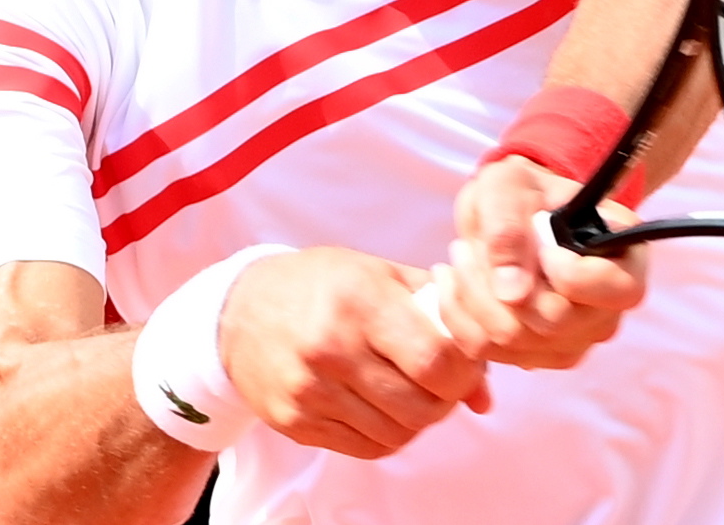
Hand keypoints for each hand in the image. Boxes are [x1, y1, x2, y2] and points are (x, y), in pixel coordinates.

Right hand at [220, 247, 490, 459]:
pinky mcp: (296, 423)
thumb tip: (485, 392)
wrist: (238, 310)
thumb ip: (442, 319)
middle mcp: (331, 349)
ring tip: (412, 390)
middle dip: (446, 399)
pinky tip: (383, 405)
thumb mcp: (381, 275)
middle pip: (421, 406)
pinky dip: (388, 433)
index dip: (465, 370)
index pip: (436, 360)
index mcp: (359, 301)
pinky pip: (367, 448)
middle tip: (443, 381)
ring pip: (398, 433)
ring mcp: (310, 391)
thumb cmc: (321, 285)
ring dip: (419, 419)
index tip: (464, 361)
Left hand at [437, 156, 647, 369]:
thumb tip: (512, 294)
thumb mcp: (508, 186)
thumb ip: (509, 228)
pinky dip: (459, 318)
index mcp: (625, 259)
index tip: (538, 243)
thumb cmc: (521, 190)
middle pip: (554, 323)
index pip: (615, 291)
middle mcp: (608, 309)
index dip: (570, 274)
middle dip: (497, 285)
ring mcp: (575, 338)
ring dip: (471, 299)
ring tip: (458, 258)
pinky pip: (490, 352)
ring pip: (516, 342)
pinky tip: (451, 283)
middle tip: (465, 247)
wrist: (507, 210)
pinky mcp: (538, 355)